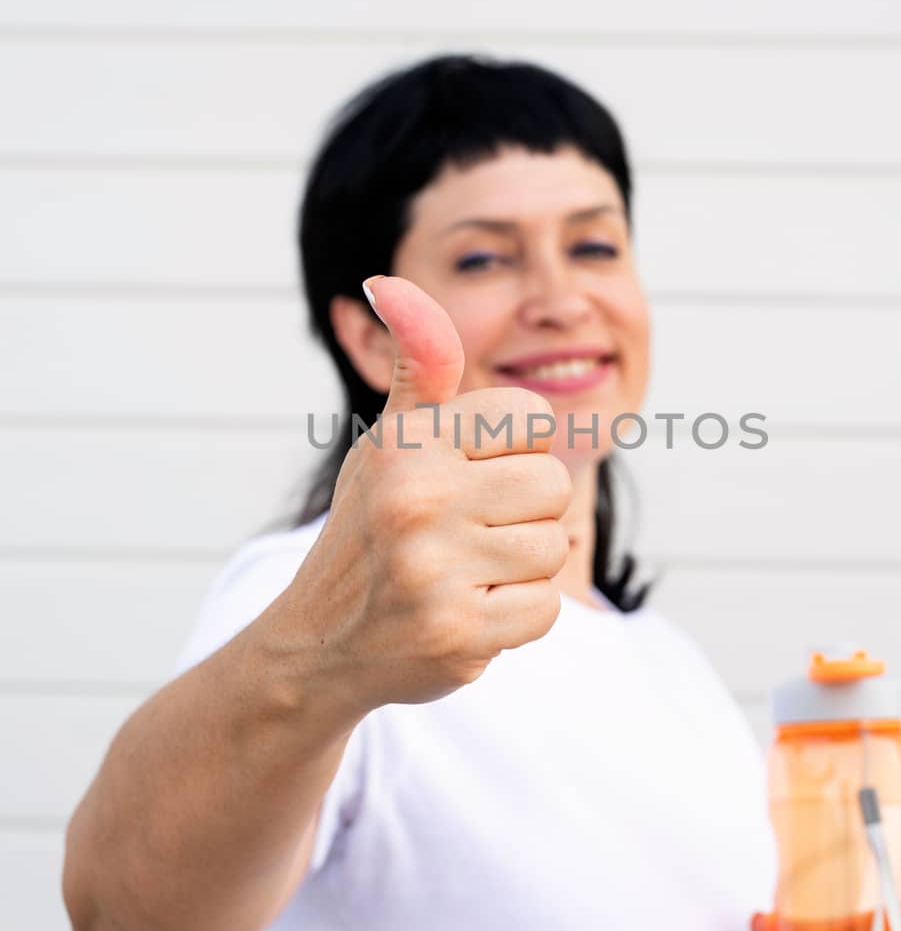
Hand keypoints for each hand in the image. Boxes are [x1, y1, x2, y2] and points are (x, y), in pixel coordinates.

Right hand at [272, 274, 572, 714]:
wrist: (317, 645)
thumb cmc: (369, 531)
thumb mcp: (387, 442)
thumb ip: (418, 369)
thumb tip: (392, 284)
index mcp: (406, 443)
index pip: (529, 418)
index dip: (511, 452)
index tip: (470, 479)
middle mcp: (415, 499)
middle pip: (551, 485)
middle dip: (523, 513)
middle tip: (468, 536)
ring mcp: (434, 571)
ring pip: (553, 548)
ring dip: (519, 569)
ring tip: (464, 574)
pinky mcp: (457, 633)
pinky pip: (544, 610)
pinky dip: (515, 618)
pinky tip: (466, 613)